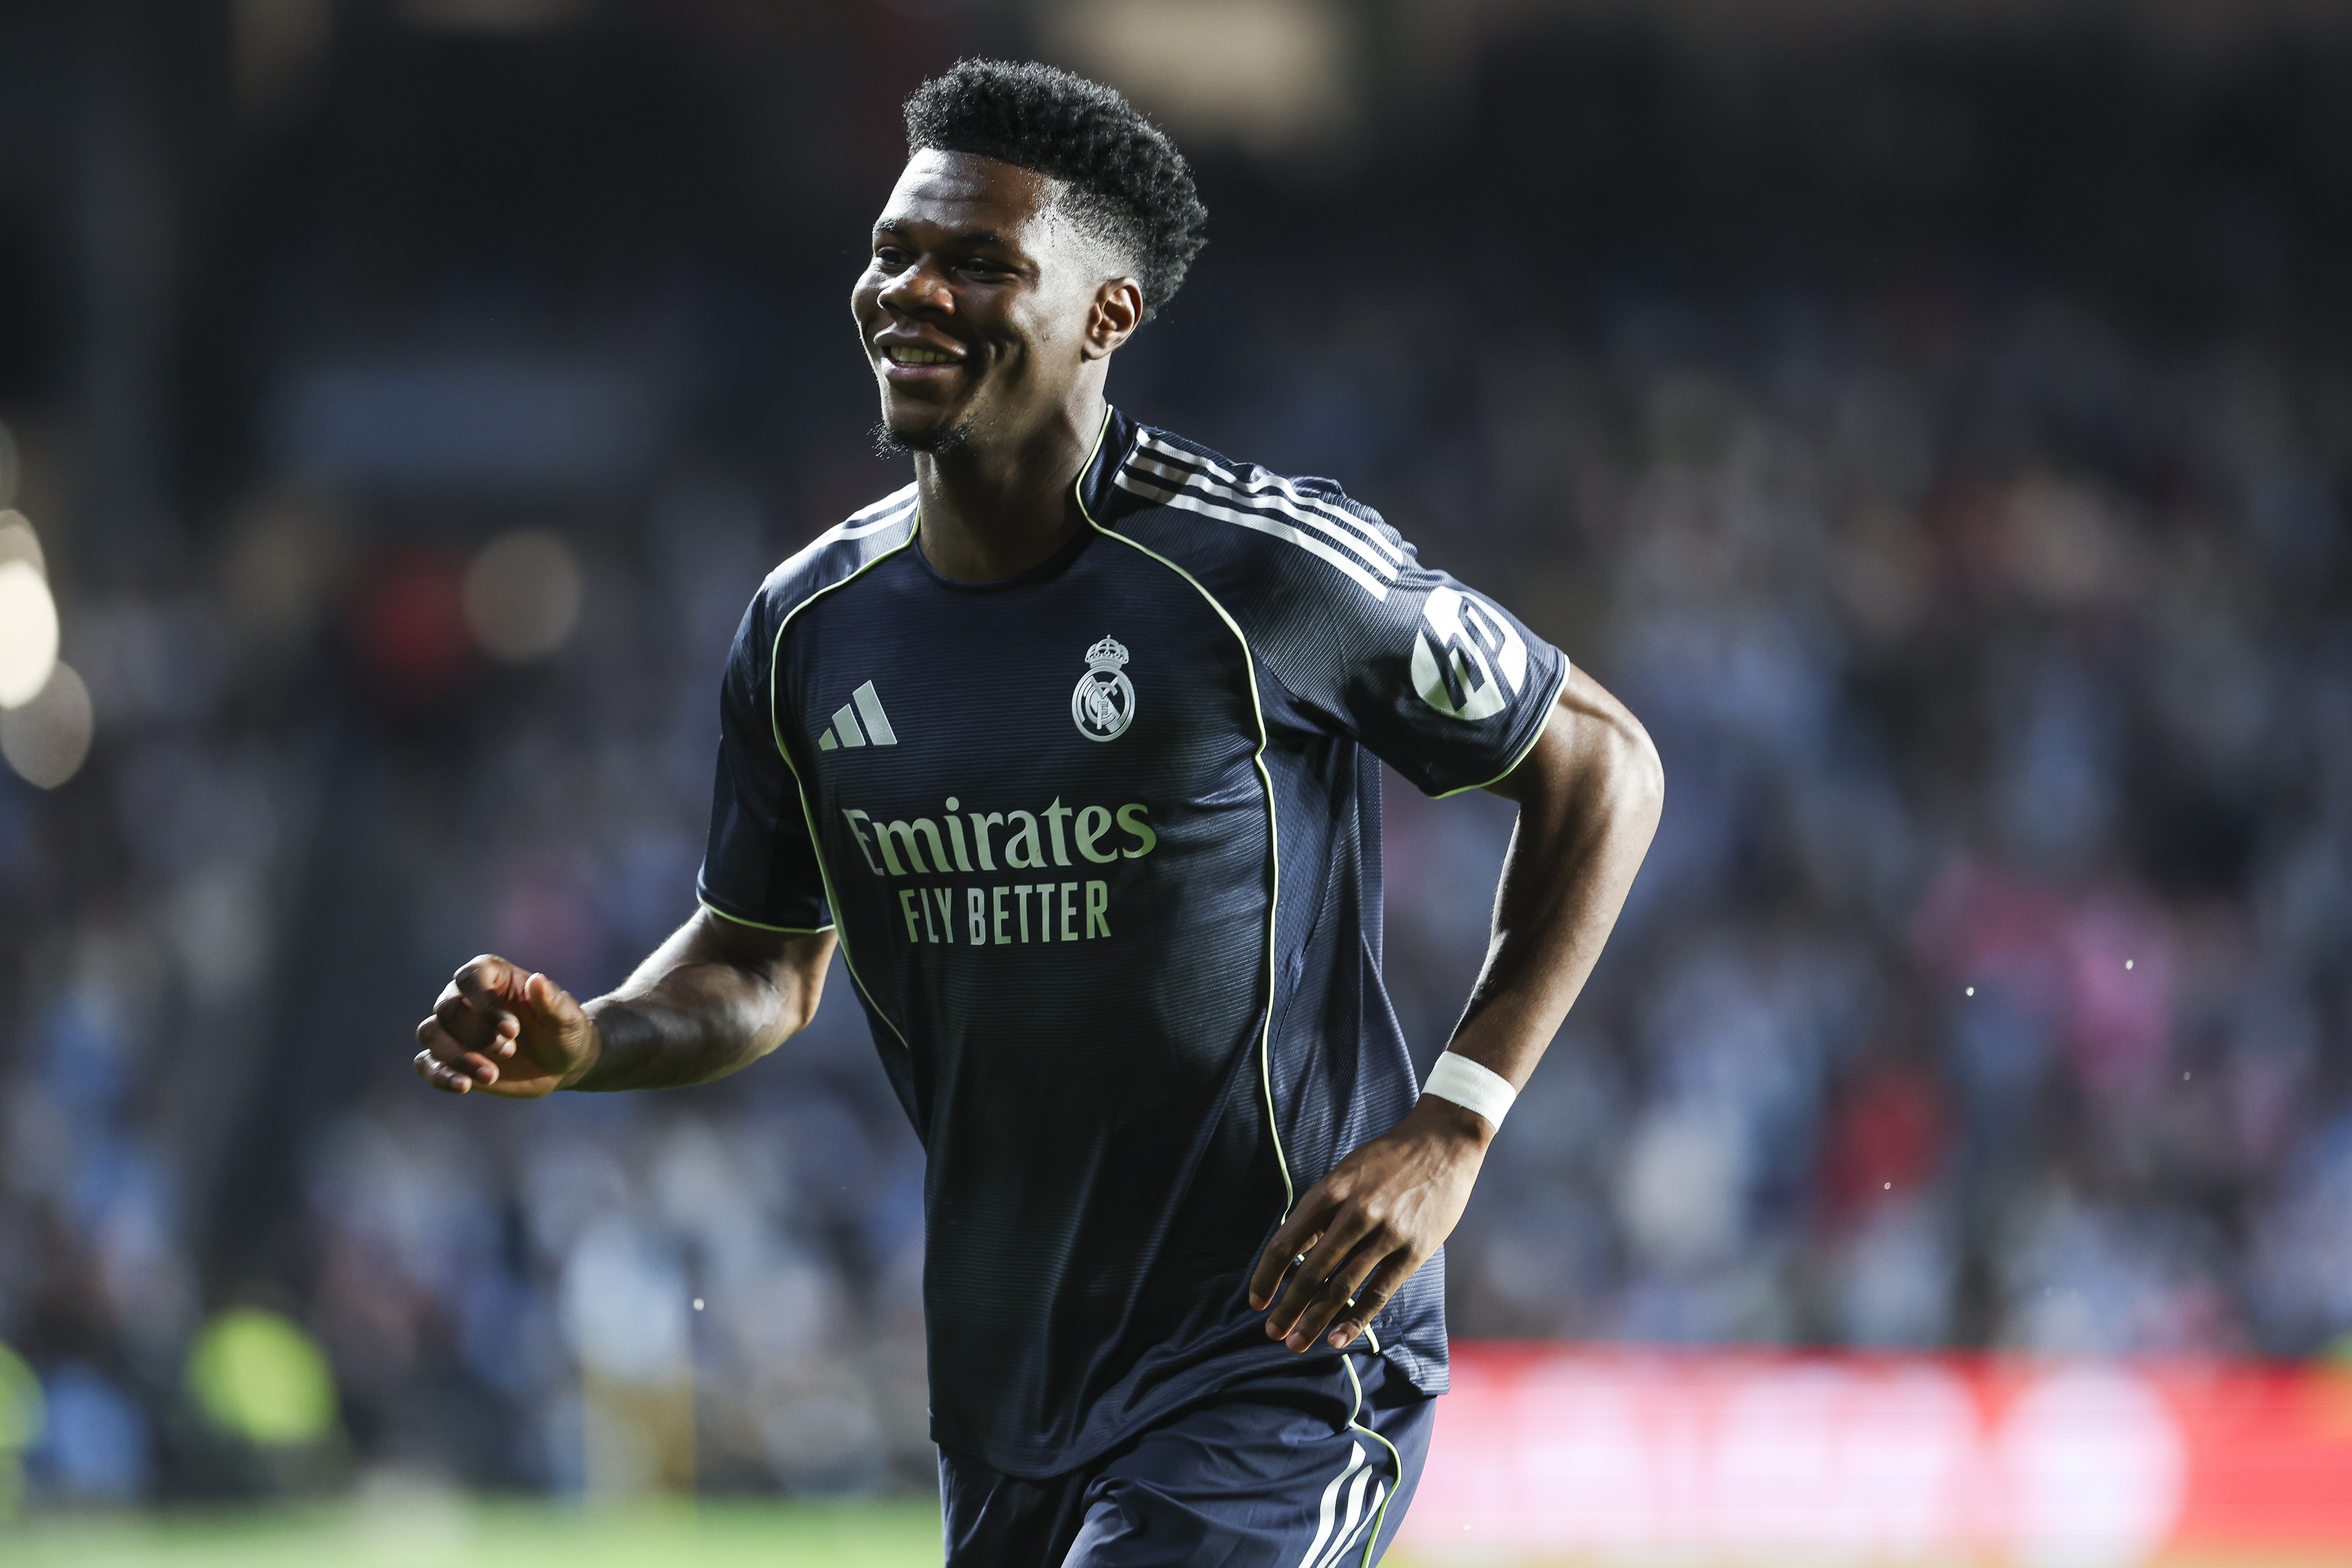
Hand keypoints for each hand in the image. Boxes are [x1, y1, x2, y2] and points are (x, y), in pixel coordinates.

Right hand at [413, 955, 597, 1097]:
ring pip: (430, 1033)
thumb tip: (537, 980)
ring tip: (491, 1076)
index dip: (485, 1005)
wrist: (563, 1062)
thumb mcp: (567, 1017)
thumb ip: (552, 1001)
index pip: (470, 978)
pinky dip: (439, 1075)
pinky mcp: (448, 1058)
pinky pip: (425, 1063)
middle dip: (476, 1035)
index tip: (512, 1031)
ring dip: (456, 1057)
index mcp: (492, 975)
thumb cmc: (566, 1031)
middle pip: (447, 1009)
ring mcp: (454, 1028)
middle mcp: (466, 997)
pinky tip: (464, 1087)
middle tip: (510, 1051)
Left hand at [1248, 1096, 1491, 1351]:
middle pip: (1310, 1271)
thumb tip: (1295, 1251)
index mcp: (1330, 1191)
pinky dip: (1355, 1319)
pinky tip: (1338, 1338)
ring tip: (1296, 1343)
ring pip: (1341, 1287)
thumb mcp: (1344, 1172)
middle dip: (1287, 1307)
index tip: (1256, 1301)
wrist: (1443, 1143)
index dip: (1266, 1276)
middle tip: (1272, 1332)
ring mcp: (1385, 1233)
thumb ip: (1319, 1211)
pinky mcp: (1413, 1250)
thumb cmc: (1387, 1159)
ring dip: (1315, 1320)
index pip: (1286, 1242)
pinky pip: (1378, 1292)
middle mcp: (1354, 1213)